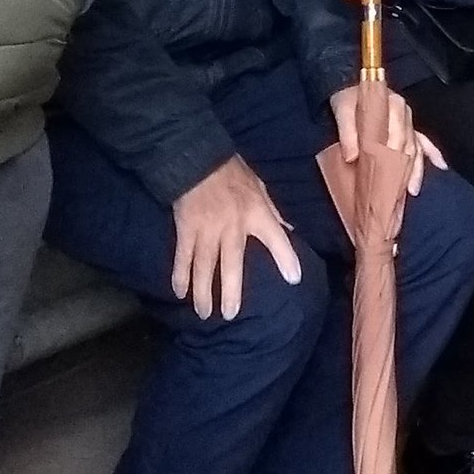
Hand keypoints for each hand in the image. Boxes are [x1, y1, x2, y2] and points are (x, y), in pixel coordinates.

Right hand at [170, 156, 302, 322]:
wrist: (196, 158)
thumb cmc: (232, 172)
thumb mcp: (260, 187)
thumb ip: (273, 212)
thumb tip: (289, 231)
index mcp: (255, 212)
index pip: (276, 237)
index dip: (286, 258)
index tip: (294, 279)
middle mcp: (232, 225)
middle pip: (231, 264)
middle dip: (230, 292)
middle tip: (230, 315)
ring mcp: (206, 229)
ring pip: (203, 266)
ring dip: (203, 292)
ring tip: (204, 314)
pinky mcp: (186, 229)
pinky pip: (182, 256)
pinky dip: (180, 275)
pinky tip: (180, 293)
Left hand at [328, 83, 442, 195]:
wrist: (349, 88)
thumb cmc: (347, 98)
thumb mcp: (343, 110)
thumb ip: (348, 132)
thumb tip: (352, 157)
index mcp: (392, 106)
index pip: (396, 135)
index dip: (393, 156)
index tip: (388, 174)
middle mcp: (404, 113)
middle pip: (408, 144)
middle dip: (405, 169)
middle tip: (398, 191)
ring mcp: (408, 122)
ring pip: (416, 147)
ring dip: (416, 169)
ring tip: (412, 189)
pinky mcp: (408, 128)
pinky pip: (424, 141)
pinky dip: (433, 153)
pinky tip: (441, 165)